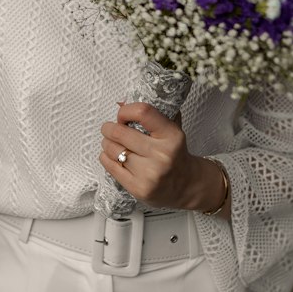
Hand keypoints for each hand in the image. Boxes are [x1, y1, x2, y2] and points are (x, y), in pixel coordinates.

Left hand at [99, 102, 228, 213]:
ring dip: (107, 143)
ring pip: (112, 150)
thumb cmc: (174, 153)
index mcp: (172, 135)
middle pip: (120, 133)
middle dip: (109, 128)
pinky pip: (110, 166)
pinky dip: (106, 157)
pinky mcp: (138, 188)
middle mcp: (162, 155)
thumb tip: (120, 103)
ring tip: (112, 143)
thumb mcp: (170, 129)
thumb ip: (150, 114)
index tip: (123, 116)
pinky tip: (112, 156)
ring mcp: (150, 174)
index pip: (142, 112)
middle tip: (110, 129)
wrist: (186, 185)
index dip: (125, 111)